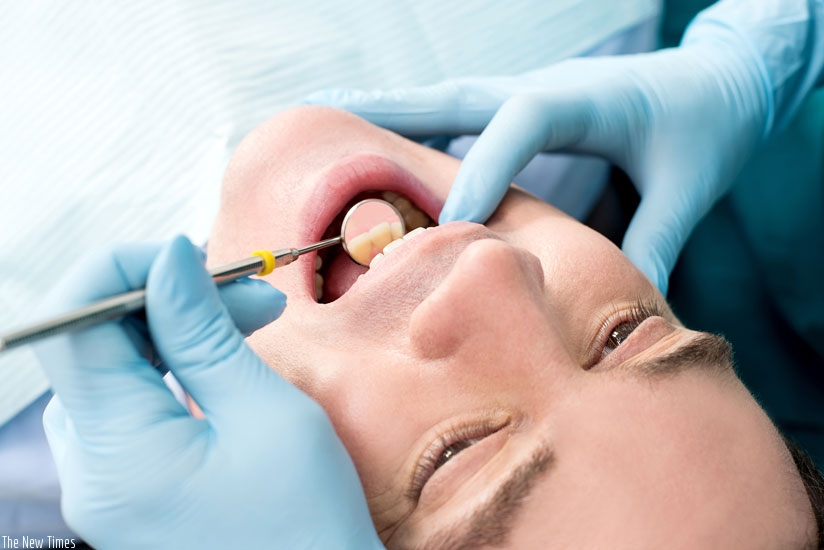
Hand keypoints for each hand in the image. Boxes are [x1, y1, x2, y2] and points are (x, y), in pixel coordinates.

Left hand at [34, 237, 382, 549]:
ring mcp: (106, 486)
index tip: (193, 259)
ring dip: (175, 331)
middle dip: (166, 300)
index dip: (125, 270)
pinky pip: (130, 406)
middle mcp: (91, 474)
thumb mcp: (266, 414)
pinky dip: (172, 369)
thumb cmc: (308, 527)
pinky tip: (222, 361)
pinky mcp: (129, 489)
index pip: (75, 324)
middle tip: (251, 295)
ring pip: (114, 370)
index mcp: (118, 456)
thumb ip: (202, 333)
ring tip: (249, 323)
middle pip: (94, 344)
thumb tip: (168, 260)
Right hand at [306, 41, 769, 293]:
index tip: (454, 225)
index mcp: (589, 97)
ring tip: (333, 122)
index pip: (523, 122)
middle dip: (396, 111)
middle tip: (328, 117)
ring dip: (395, 114)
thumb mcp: (691, 185)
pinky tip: (388, 148)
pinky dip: (422, 129)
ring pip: (451, 103)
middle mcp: (548, 87)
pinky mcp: (529, 106)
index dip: (484, 168)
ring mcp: (533, 91)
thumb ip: (658, 240)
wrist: (724, 80)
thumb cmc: (709, 125)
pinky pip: (464, 117)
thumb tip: (627, 306)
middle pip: (460, 95)